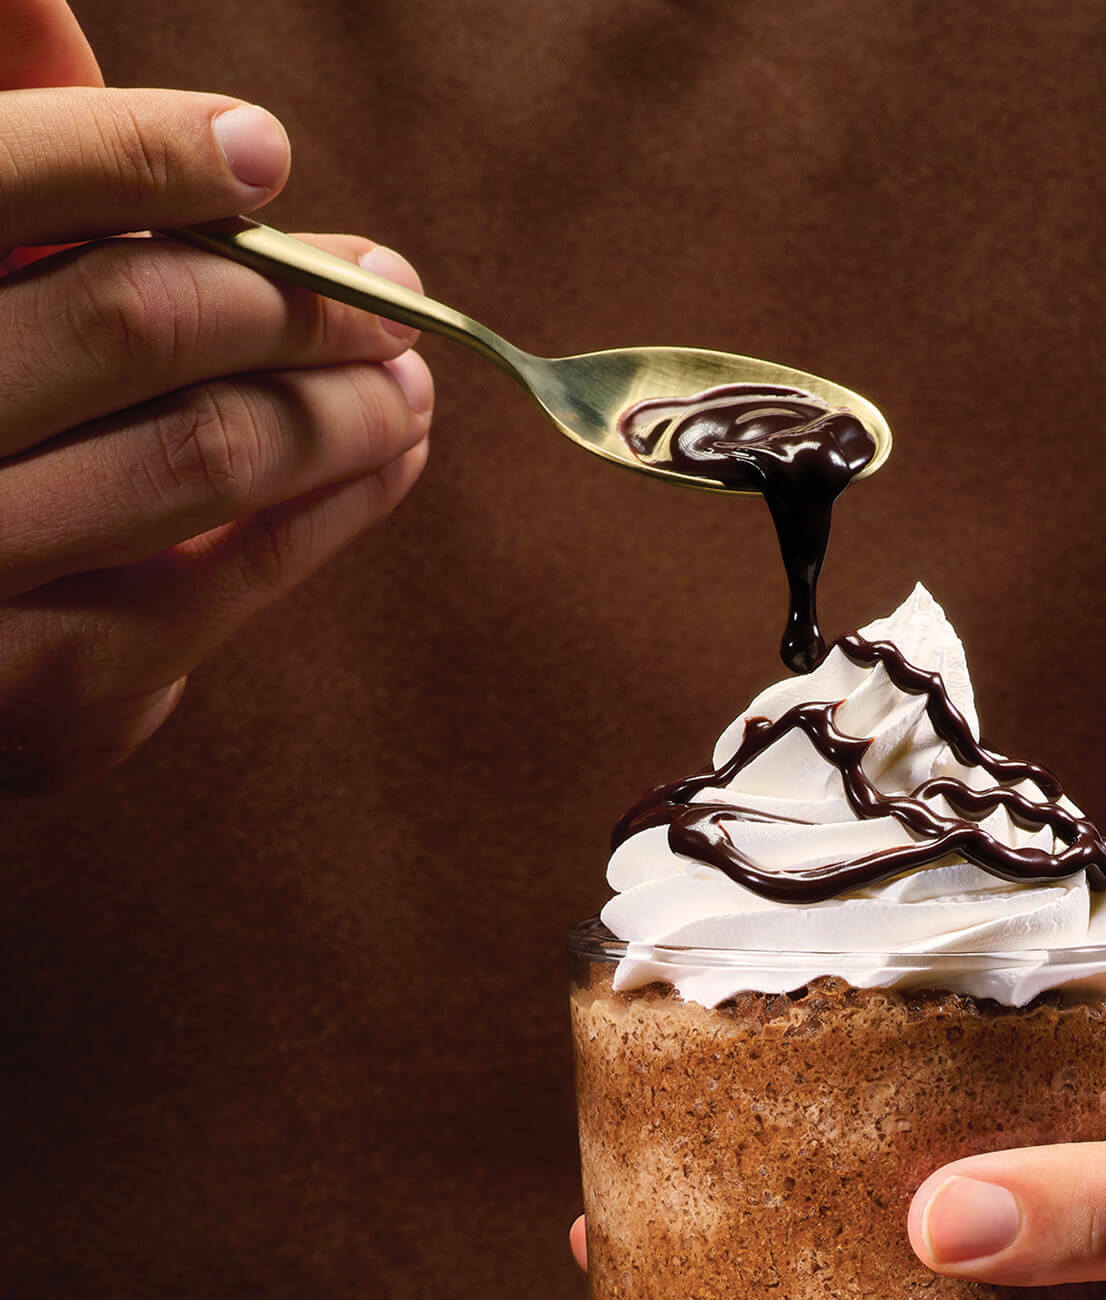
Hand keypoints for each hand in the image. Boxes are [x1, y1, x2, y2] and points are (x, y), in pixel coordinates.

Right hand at [0, 6, 433, 790]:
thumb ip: (8, 154)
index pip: (10, 178)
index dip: (147, 150)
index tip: (262, 152)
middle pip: (138, 319)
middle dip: (294, 299)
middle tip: (393, 298)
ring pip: (205, 452)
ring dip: (343, 406)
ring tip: (408, 383)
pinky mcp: (46, 687)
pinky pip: (230, 579)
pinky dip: (335, 511)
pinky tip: (388, 463)